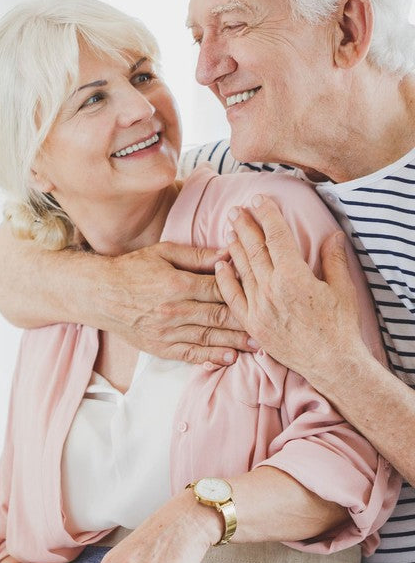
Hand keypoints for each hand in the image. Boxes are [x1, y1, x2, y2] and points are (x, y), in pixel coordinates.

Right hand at [104, 241, 252, 364]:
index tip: (263, 293)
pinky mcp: (159, 346)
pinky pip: (188, 354)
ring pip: (208, 337)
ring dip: (235, 342)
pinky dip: (209, 357)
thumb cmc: (131, 269)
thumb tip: (227, 254)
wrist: (99, 294)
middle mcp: (174, 311)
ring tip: (258, 347)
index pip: (219, 289)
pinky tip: (227, 359)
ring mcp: (166, 332)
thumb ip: (196, 255)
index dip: (243, 291)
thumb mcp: (162, 252)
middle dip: (247, 322)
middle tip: (271, 326)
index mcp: (177, 284)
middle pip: (219, 316)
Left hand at [214, 195, 364, 380]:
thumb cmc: (339, 326)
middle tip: (236, 210)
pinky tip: (220, 265)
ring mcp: (258, 307)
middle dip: (245, 226)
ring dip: (234, 247)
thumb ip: (334, 259)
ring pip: (241, 270)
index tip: (259, 200)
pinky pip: (232, 297)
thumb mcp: (343, 289)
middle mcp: (271, 289)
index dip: (267, 216)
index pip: (276, 237)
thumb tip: (332, 235)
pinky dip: (224, 280)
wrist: (330, 362)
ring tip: (229, 229)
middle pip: (254, 249)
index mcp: (294, 276)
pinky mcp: (251, 323)